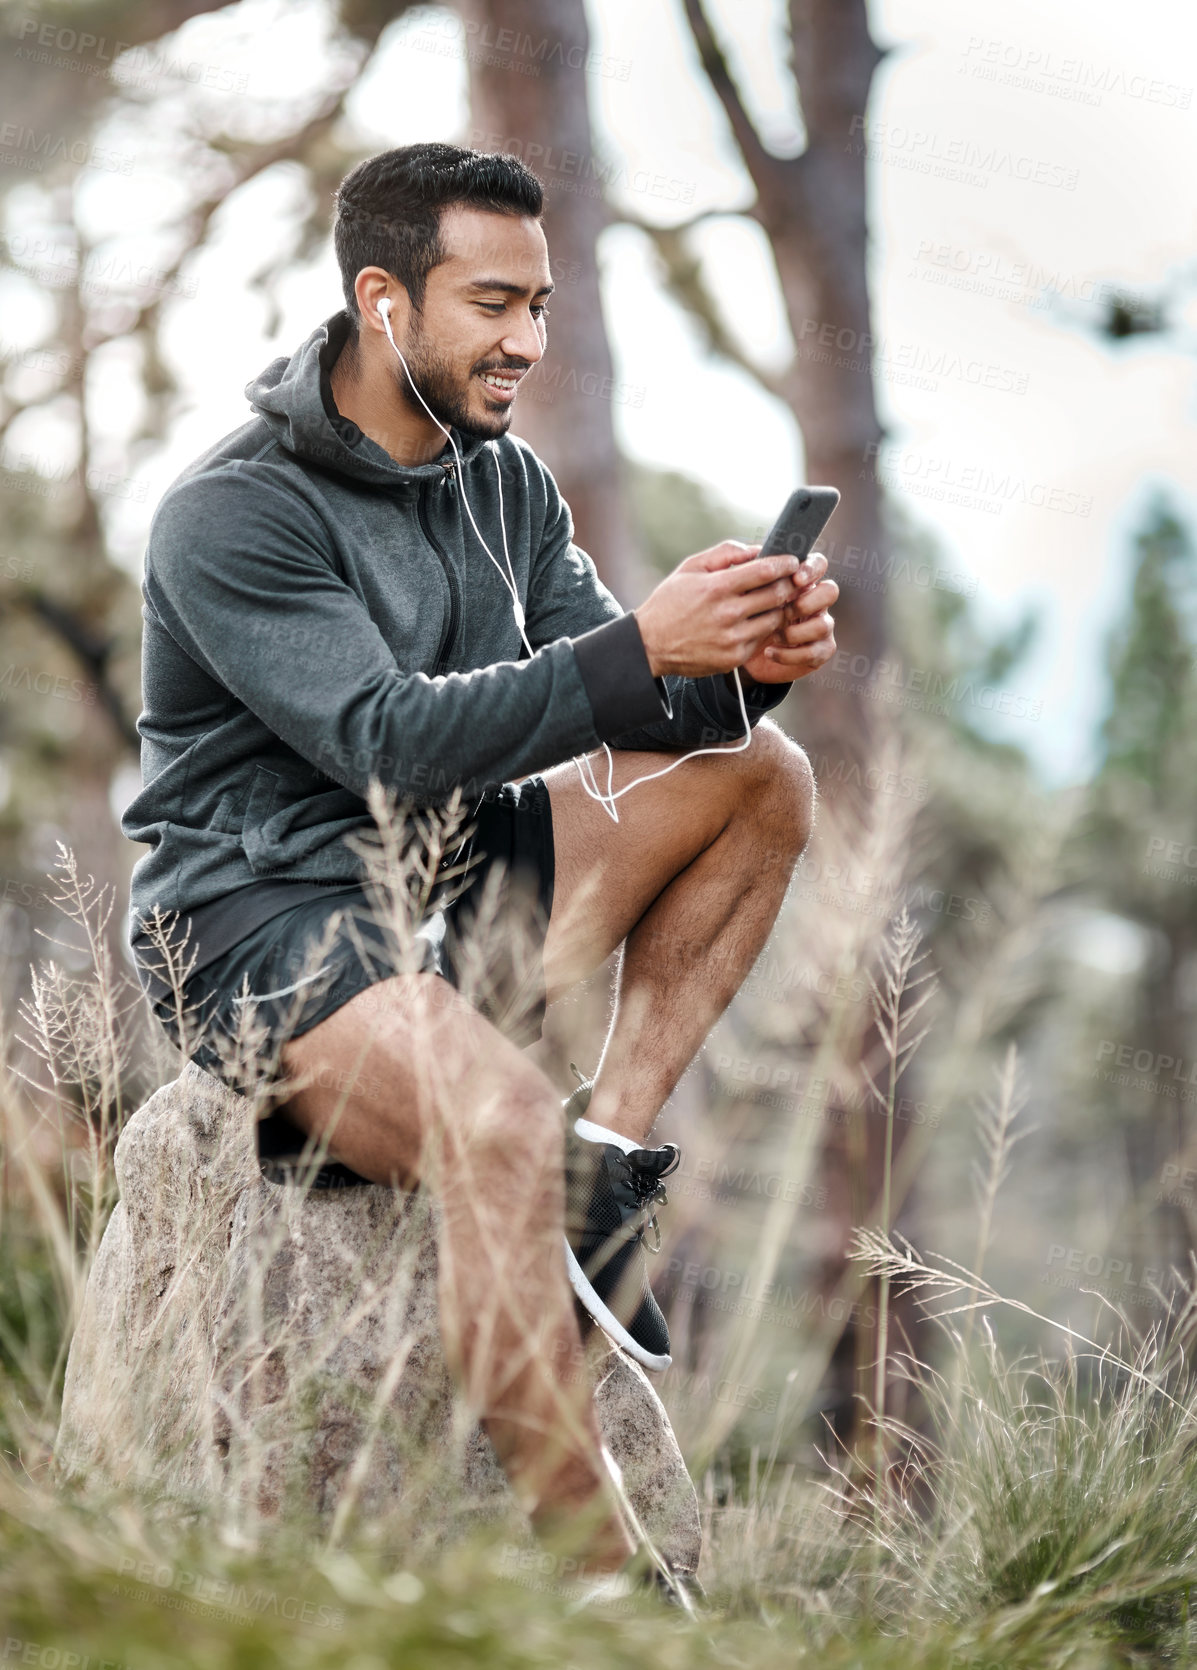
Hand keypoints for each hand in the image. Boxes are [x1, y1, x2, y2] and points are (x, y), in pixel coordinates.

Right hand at [634, 540, 803, 678]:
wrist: (650, 645)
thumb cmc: (669, 603)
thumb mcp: (690, 569)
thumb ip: (724, 554)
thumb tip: (756, 550)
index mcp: (717, 588)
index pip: (765, 571)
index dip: (785, 563)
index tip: (792, 561)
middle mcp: (728, 614)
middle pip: (777, 594)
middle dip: (788, 584)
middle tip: (791, 580)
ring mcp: (733, 639)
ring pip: (774, 618)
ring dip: (778, 608)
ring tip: (772, 601)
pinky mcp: (734, 658)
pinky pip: (761, 639)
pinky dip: (763, 628)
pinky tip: (754, 621)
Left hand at [739, 552, 837, 685]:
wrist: (735, 652)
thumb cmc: (739, 616)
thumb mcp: (737, 590)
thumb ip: (744, 567)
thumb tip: (754, 551)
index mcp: (798, 582)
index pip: (817, 564)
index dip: (812, 569)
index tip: (796, 578)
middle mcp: (812, 602)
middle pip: (830, 591)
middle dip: (809, 601)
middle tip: (786, 610)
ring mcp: (817, 627)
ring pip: (825, 624)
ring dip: (797, 631)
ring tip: (774, 635)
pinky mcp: (815, 652)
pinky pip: (816, 652)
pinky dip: (792, 654)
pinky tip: (770, 652)